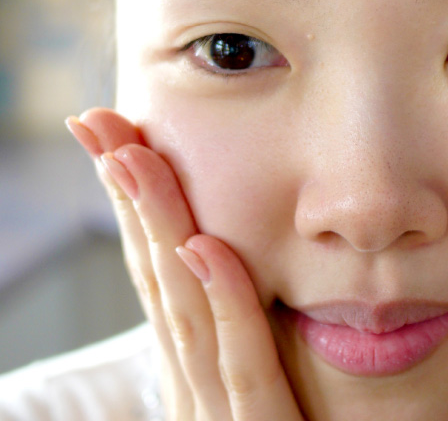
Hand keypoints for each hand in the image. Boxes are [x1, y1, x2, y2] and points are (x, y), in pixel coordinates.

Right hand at [66, 109, 303, 420]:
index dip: (142, 210)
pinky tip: (202, 246)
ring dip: (157, 230)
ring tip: (129, 156)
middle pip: (162, 281)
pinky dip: (224, 308)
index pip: (170, 277)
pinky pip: (245, 373)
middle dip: (129, 202)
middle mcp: (205, 389)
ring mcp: (226, 420)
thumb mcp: (281, 390)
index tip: (124, 143)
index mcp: (211, 371)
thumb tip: (232, 266)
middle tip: (99, 124)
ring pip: (187, 314)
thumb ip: (256, 339)